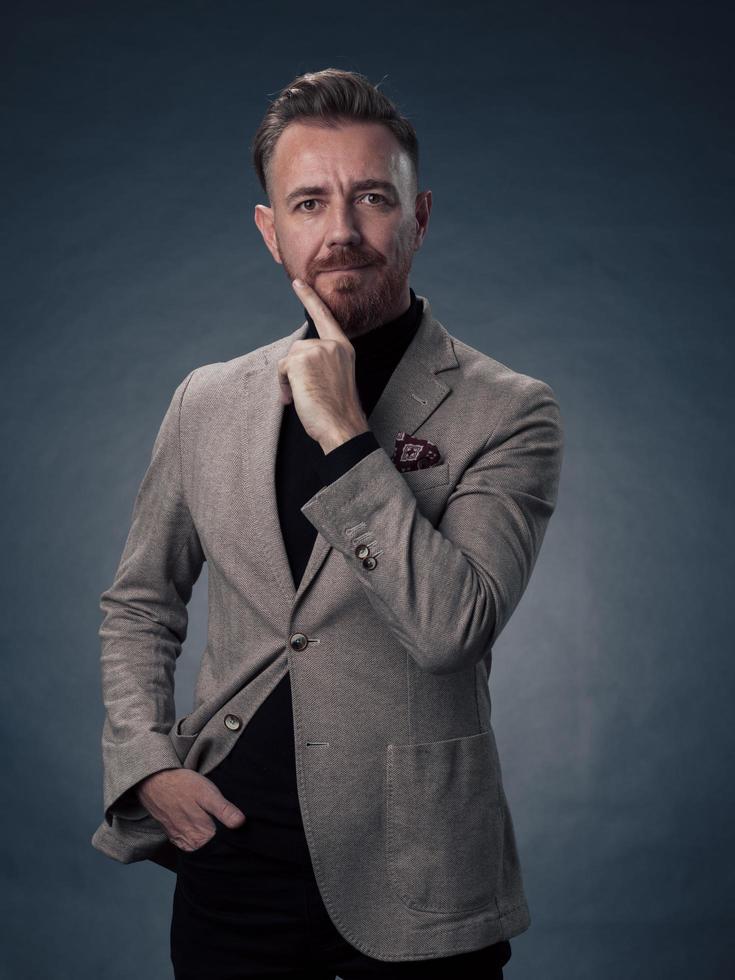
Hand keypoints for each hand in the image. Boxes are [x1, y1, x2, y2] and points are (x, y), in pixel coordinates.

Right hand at [136, 769, 246, 850]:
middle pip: (213, 849)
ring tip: (217, 828)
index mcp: (203, 834)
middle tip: (229, 827)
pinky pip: (190, 845)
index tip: (240, 831)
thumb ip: (224, 810)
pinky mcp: (174, 837)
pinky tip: (203, 830)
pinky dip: (198, 841)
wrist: (155, 782)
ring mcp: (182, 841)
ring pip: (202, 848)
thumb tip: (241, 823)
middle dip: (223, 841)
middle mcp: (191, 842)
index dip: (234, 838)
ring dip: (210, 842)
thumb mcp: (207, 793)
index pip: (225, 845)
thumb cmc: (183, 786)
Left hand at [277, 279, 370, 453]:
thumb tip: (298, 362)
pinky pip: (282, 369)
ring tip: (304, 398)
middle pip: (299, 348)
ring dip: (289, 380)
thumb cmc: (337, 411)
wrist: (341, 427)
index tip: (299, 283)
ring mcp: (317, 350)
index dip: (310, 299)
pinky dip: (284, 385)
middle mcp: (332, 345)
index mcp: (344, 348)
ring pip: (289, 359)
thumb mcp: (336, 377)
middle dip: (295, 371)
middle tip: (309, 394)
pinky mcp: (301, 360)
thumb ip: (323, 361)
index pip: (324, 317)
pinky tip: (296, 398)